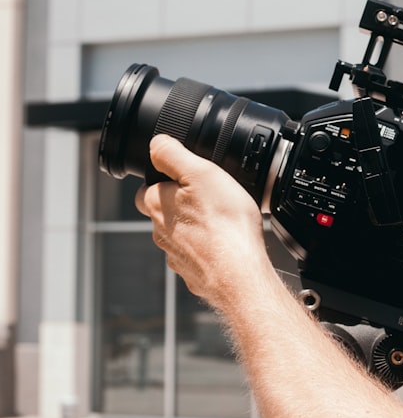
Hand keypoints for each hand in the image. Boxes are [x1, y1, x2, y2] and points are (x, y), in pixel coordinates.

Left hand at [134, 134, 272, 307]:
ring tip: (222, 224)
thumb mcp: (201, 172)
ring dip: (196, 230)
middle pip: (164, 213)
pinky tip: (227, 247)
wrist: (240, 273)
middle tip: (210, 202)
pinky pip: (198, 258)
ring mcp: (176, 257)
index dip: (166, 181)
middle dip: (182, 207)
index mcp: (156, 204)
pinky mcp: (194, 274)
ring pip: (181, 236)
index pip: (147, 188)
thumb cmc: (225, 224)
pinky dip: (209, 252)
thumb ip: (172, 153)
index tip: (188, 181)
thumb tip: (155, 143)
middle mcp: (160, 232)